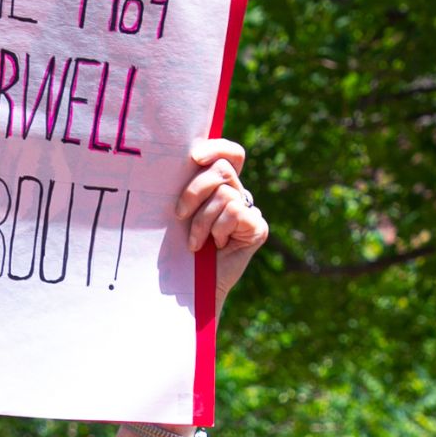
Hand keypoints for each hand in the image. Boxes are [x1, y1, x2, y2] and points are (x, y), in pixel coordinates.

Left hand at [176, 138, 267, 316]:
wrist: (191, 288)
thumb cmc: (178, 251)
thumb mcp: (180, 215)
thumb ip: (185, 190)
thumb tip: (181, 162)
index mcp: (218, 188)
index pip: (229, 155)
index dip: (216, 148)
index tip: (194, 157)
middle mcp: (237, 195)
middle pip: (222, 169)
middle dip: (195, 190)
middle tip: (179, 215)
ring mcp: (250, 211)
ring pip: (224, 194)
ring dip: (202, 220)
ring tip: (196, 243)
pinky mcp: (257, 227)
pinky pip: (235, 211)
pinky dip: (218, 229)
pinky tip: (216, 246)